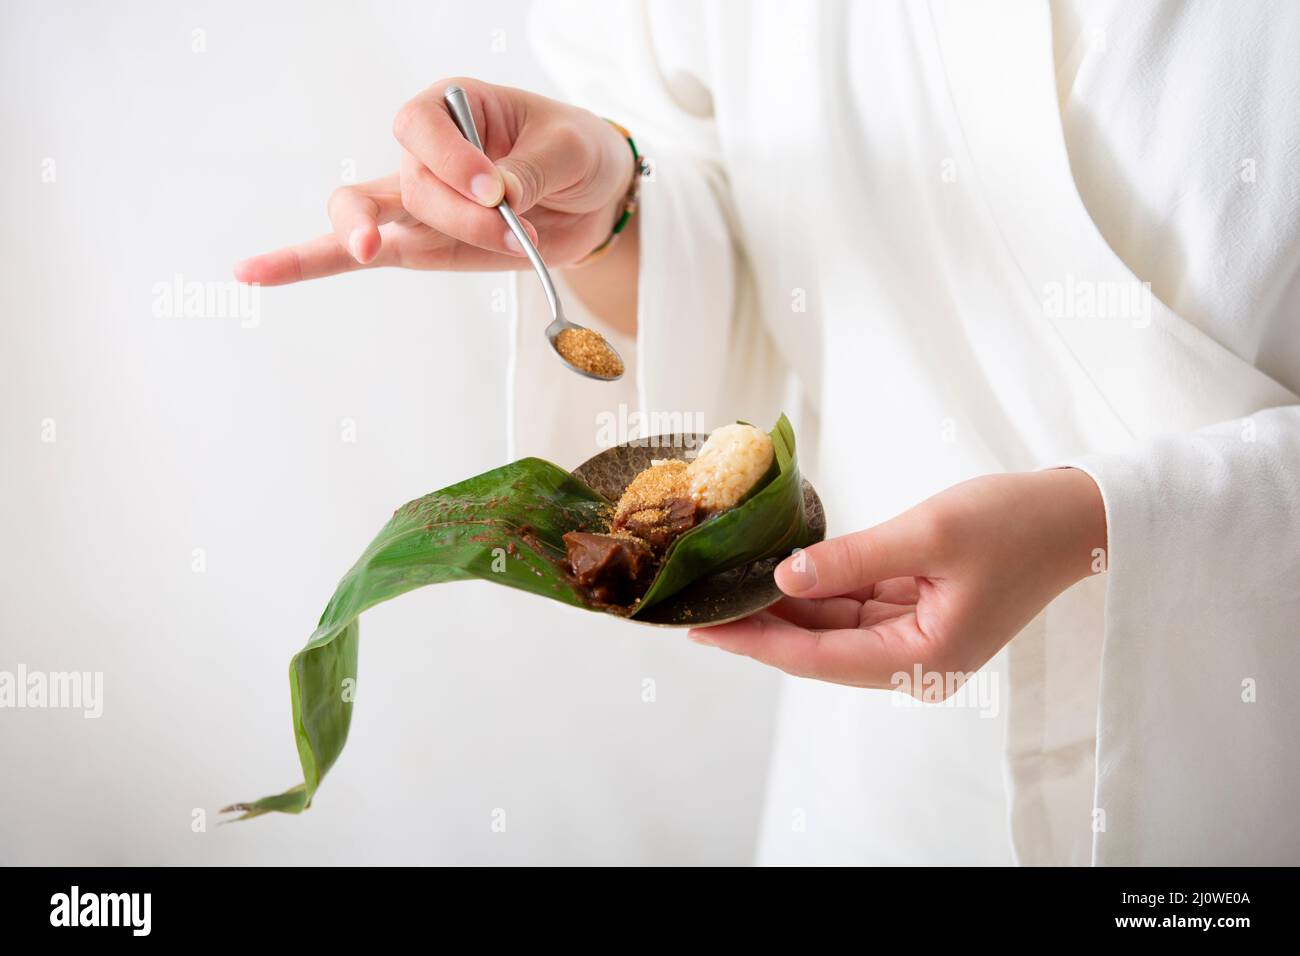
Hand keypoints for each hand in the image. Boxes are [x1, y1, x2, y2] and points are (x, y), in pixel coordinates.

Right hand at [234, 77, 635, 284]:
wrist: (593, 196)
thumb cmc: (577, 155)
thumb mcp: (570, 152)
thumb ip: (531, 171)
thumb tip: (497, 198)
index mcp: (455, 108)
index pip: (420, 124)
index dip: (450, 159)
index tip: (496, 189)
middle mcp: (424, 151)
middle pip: (406, 183)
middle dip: (459, 217)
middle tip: (511, 231)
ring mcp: (414, 201)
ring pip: (365, 214)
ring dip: (391, 242)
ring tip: (382, 248)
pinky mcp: (418, 245)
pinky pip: (349, 253)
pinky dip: (304, 263)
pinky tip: (253, 273)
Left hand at [689, 469, 1106, 696]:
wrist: (1078, 516)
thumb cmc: (1015, 523)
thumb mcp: (928, 534)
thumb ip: (851, 559)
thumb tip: (784, 578)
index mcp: (924, 660)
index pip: (819, 657)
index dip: (757, 642)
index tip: (703, 630)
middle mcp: (917, 662)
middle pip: (820, 648)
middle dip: (762, 626)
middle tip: (701, 606)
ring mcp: (918, 640)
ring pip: (834, 628)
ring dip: (787, 608)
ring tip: (729, 587)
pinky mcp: (920, 615)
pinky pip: (856, 608)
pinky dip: (819, 591)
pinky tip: (780, 573)